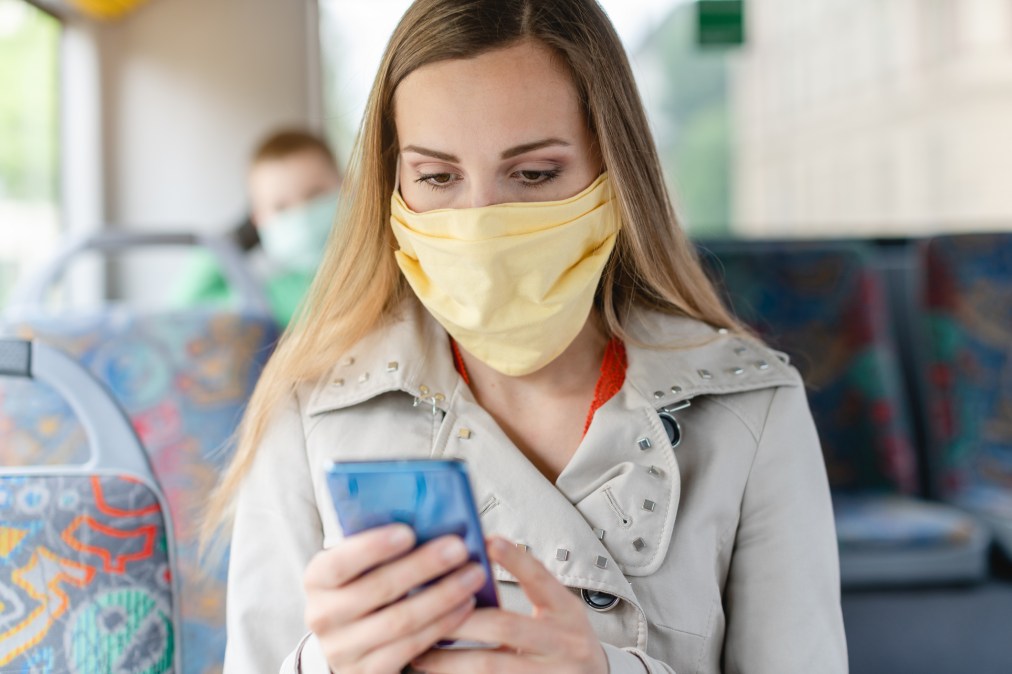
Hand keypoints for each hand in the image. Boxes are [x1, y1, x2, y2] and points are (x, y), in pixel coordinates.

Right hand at [303, 524, 487, 673]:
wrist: (352, 639)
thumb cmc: (364, 584)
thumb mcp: (360, 564)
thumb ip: (380, 544)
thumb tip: (427, 517)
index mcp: (317, 579)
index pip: (339, 562)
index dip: (372, 548)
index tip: (409, 532)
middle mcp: (323, 616)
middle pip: (378, 589)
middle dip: (423, 566)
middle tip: (458, 548)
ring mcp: (343, 649)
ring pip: (400, 620)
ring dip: (442, 596)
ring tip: (472, 575)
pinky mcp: (368, 671)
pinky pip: (411, 647)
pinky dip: (442, 624)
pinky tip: (465, 606)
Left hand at [410, 536, 608, 673]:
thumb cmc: (568, 642)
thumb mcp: (559, 611)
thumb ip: (529, 591)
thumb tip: (475, 564)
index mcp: (566, 612)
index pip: (540, 579)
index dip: (515, 559)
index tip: (488, 540)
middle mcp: (564, 643)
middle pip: (506, 626)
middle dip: (461, 619)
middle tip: (427, 610)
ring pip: (491, 666)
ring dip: (450, 659)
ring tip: (421, 653)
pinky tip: (441, 673)